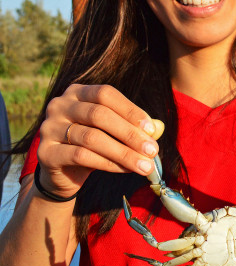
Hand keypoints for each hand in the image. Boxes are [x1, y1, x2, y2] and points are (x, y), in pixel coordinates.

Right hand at [35, 84, 159, 199]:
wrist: (64, 173)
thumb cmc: (95, 145)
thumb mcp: (114, 132)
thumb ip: (135, 127)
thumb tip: (159, 128)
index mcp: (77, 92)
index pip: (105, 94)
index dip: (130, 110)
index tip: (151, 129)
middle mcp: (59, 105)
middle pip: (99, 114)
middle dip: (130, 134)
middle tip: (152, 150)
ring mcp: (49, 128)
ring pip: (91, 138)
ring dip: (124, 153)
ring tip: (145, 165)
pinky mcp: (46, 152)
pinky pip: (81, 156)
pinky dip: (108, 163)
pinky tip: (125, 169)